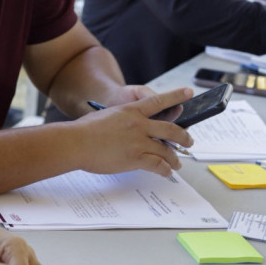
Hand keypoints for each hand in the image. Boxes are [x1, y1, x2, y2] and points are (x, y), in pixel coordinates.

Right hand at [66, 87, 194, 176]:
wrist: (76, 142)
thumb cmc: (85, 130)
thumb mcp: (107, 115)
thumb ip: (123, 120)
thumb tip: (130, 130)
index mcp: (131, 110)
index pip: (159, 101)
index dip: (176, 96)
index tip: (188, 93)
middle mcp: (139, 124)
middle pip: (171, 129)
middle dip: (183, 137)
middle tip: (188, 141)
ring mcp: (138, 141)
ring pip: (167, 150)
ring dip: (175, 158)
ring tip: (178, 163)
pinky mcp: (135, 158)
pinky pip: (158, 164)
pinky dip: (165, 169)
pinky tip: (166, 172)